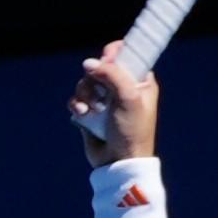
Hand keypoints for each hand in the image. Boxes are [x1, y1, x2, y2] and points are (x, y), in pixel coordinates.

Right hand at [68, 39, 159, 167]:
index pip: (126, 54)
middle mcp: (122, 88)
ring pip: (86, 81)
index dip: (114, 54)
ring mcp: (105, 100)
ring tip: (91, 108)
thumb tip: (89, 63)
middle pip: (100, 66)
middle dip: (95, 77)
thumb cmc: (132, 131)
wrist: (119, 162)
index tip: (107, 61)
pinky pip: (77, 98)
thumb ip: (111, 74)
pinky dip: (77, 104)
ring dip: (84, 92)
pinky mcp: (91, 112)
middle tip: (99, 91)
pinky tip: (82, 113)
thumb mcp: (128, 98)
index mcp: (140, 81)